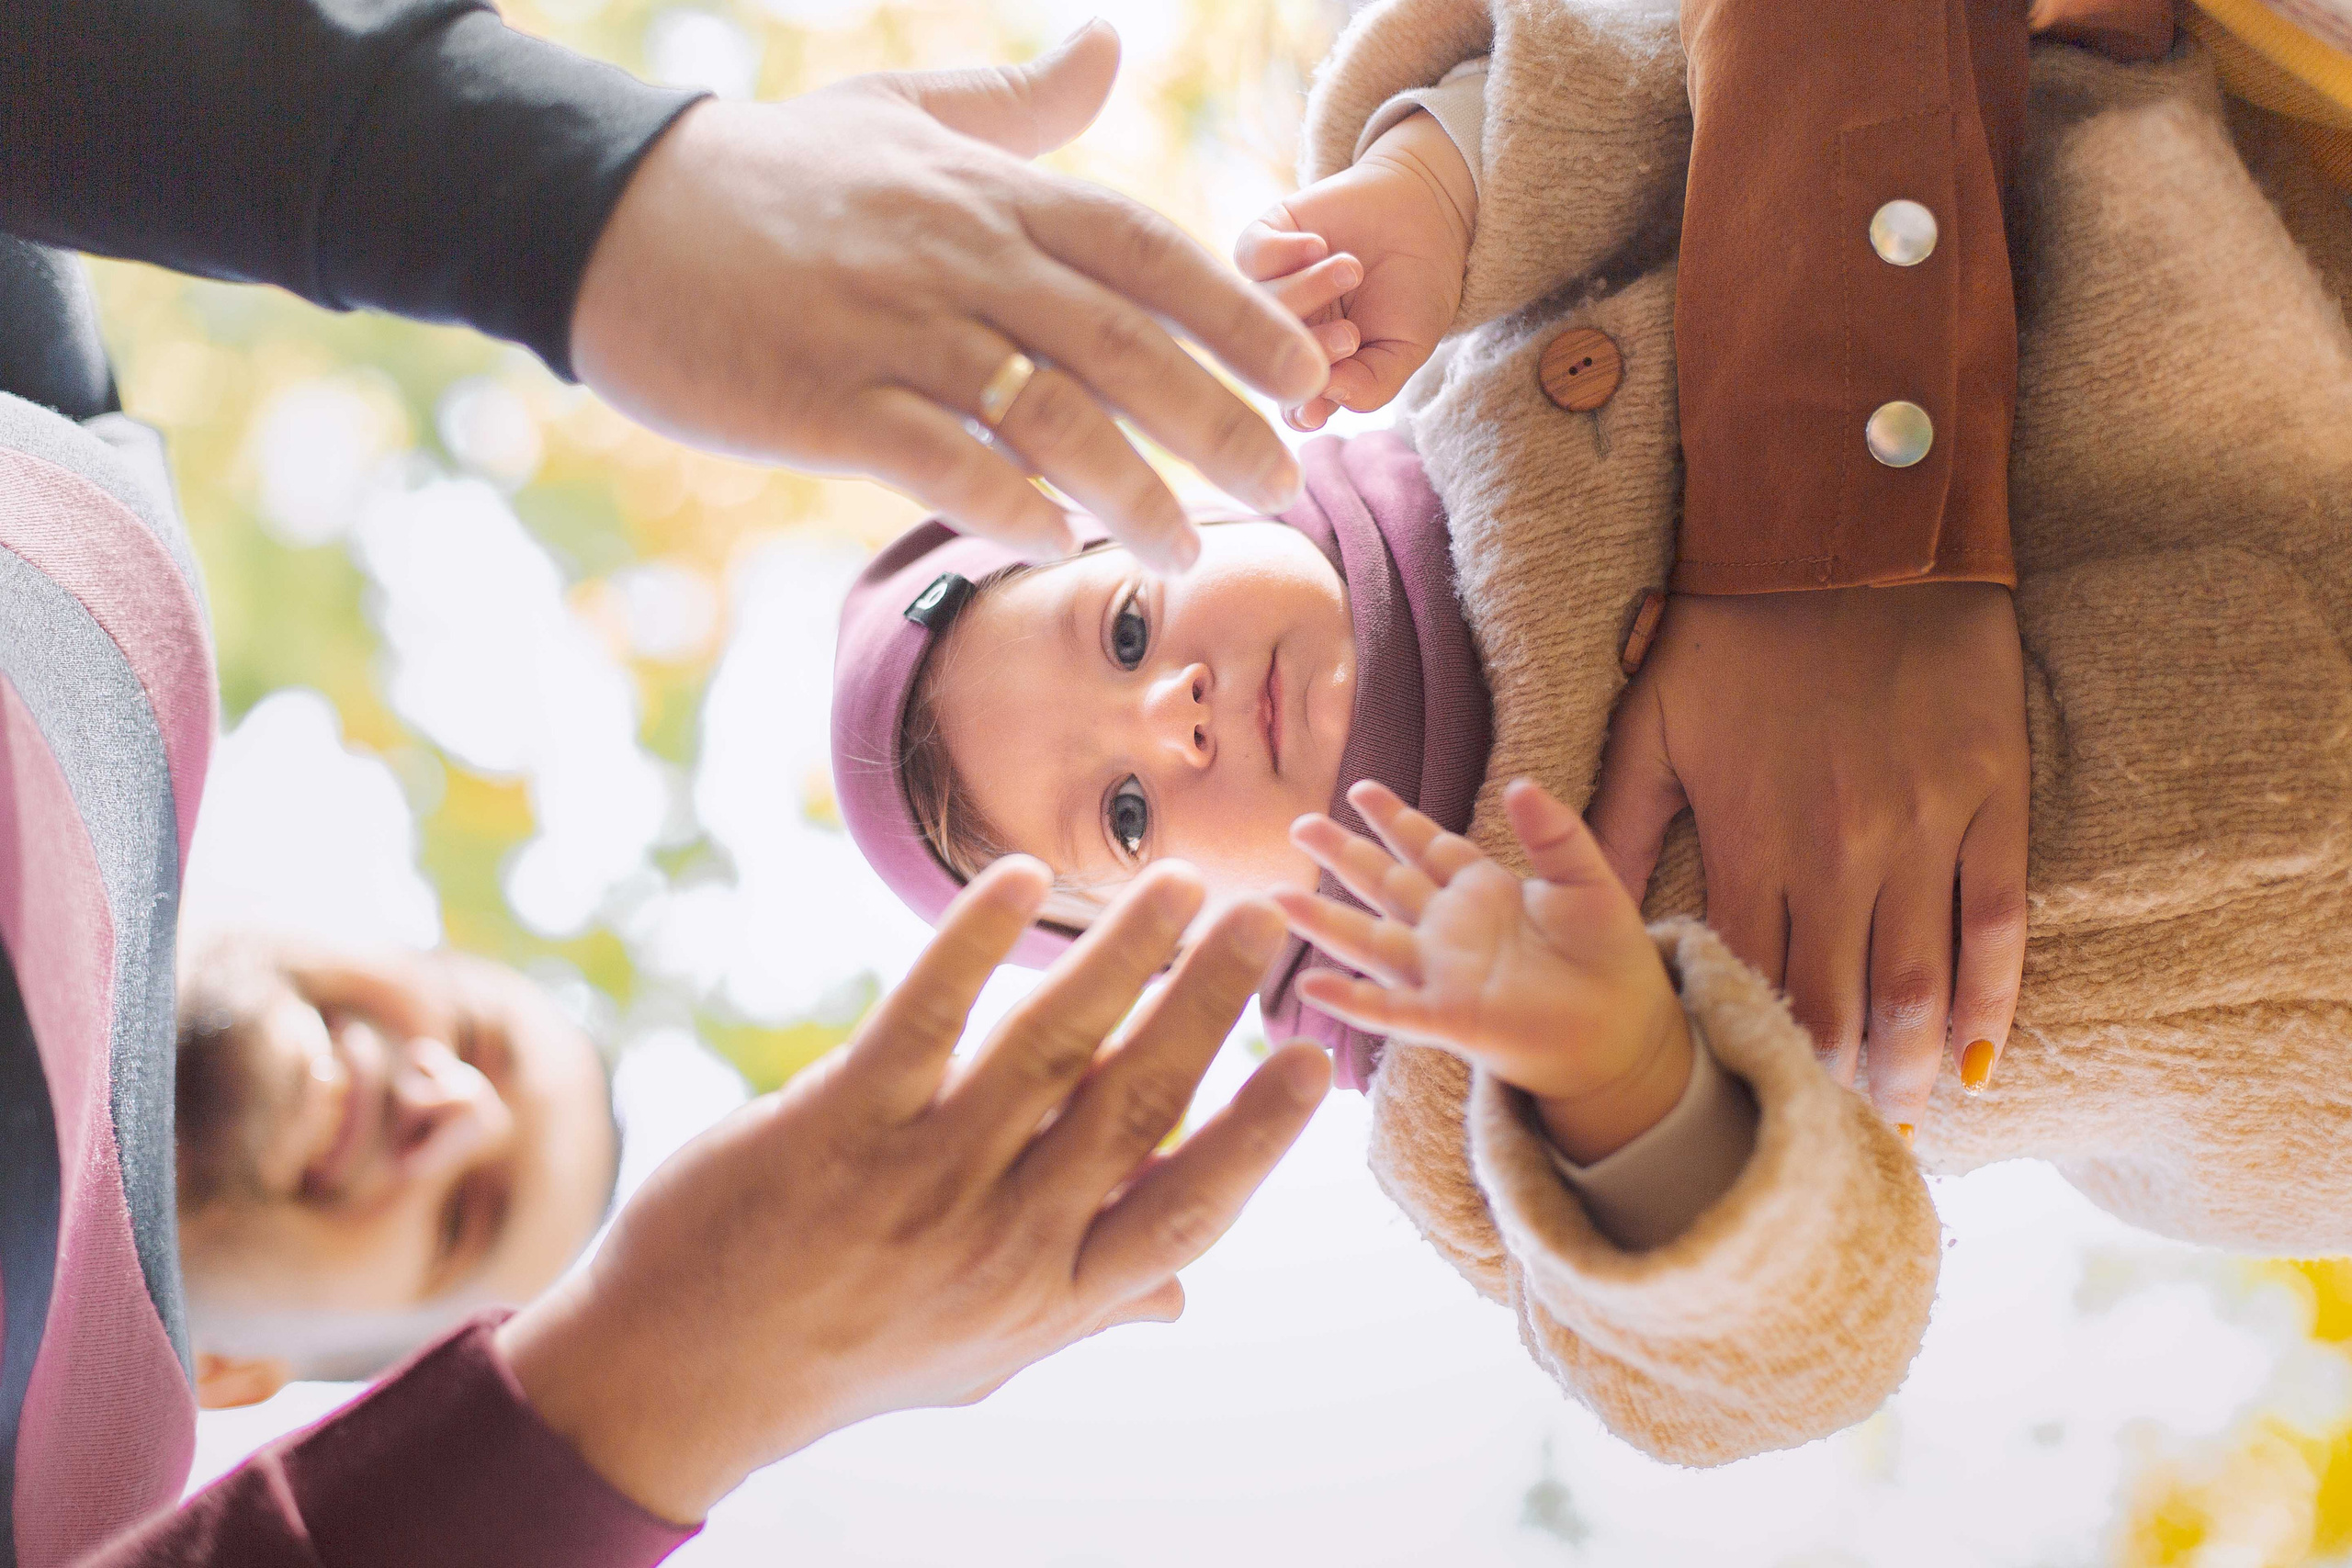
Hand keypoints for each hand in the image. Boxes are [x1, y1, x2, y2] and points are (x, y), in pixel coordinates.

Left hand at [496, 858, 1328, 1523]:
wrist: (676, 1379)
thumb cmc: (849, 1354)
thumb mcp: (983, 1357)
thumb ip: (1085, 1311)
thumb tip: (1182, 1298)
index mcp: (1054, 1299)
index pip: (1189, 1211)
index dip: (1260, 1135)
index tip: (1317, 1059)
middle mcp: (1005, 1244)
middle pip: (1137, 1104)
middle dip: (1210, 1003)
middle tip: (1264, 918)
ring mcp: (923, 1182)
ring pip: (1049, 1049)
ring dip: (1123, 955)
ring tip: (1179, 884)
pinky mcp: (838, 1125)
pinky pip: (924, 1018)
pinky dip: (975, 944)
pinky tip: (1021, 880)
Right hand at [571, 21, 1327, 573]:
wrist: (611, 216)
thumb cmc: (771, 172)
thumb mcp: (901, 109)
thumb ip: (1019, 100)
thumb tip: (1111, 45)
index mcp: (988, 193)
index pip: (1144, 250)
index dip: (1237, 312)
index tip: (1307, 370)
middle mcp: (958, 257)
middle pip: (1123, 343)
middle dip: (1220, 418)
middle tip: (1290, 483)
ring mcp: (893, 330)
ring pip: (1046, 414)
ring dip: (1131, 488)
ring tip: (1188, 549)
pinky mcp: (825, 400)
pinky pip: (939, 459)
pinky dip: (1005, 503)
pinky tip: (1054, 544)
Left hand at [1234, 108, 1474, 431]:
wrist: (1425, 216)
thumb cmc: (1415, 291)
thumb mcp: (1409, 347)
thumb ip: (1372, 384)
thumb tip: (1325, 398)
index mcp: (1314, 368)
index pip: (1291, 402)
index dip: (1297, 410)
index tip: (1313, 410)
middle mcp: (1285, 331)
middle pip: (1270, 355)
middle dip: (1308, 350)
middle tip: (1349, 335)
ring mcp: (1272, 286)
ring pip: (1260, 305)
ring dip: (1307, 290)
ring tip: (1352, 269)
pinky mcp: (1267, 240)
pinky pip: (1250, 257)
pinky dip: (1282, 254)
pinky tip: (1319, 245)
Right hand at [1273, 779, 1690, 1163]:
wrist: (1626, 1030)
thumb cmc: (1611, 958)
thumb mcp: (1588, 880)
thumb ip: (1554, 833)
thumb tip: (1519, 784)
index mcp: (1483, 891)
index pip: (1428, 846)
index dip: (1395, 818)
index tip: (1361, 787)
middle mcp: (1451, 929)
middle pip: (1384, 883)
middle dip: (1343, 854)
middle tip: (1299, 824)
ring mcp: (1443, 974)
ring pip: (1370, 940)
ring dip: (1324, 922)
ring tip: (1277, 899)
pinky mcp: (1449, 1018)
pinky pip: (1390, 1008)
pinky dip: (1351, 1000)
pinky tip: (1309, 986)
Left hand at [1586, 582, 2029, 1130]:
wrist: (1850, 530)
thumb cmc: (1734, 628)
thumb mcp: (1651, 723)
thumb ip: (1615, 829)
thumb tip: (1576, 912)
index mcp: (1752, 836)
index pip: (1748, 977)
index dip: (1746, 1051)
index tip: (1740, 1107)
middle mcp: (1841, 850)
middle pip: (1837, 1002)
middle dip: (1829, 1086)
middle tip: (1825, 1146)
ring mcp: (1925, 828)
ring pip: (1920, 982)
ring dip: (1911, 1068)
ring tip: (1903, 1129)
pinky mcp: (1992, 799)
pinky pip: (1996, 921)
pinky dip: (1994, 998)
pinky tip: (1985, 1059)